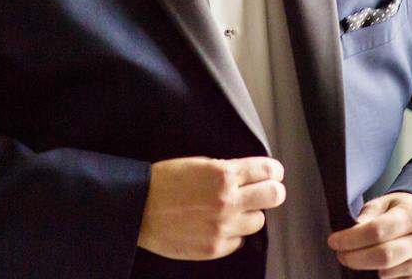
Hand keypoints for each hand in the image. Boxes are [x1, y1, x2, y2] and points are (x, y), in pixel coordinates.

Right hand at [138, 156, 284, 259]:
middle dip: (272, 191)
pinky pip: (238, 241)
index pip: (268, 171)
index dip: (273, 171)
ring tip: (230, 210)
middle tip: (264, 191)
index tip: (273, 173)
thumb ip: (225, 169)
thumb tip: (249, 176)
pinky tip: (215, 225)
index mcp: (222, 174)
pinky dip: (232, 233)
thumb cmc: (162, 182)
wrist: (137, 208)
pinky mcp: (215, 248)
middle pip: (274, 196)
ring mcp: (223, 227)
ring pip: (258, 221)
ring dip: (248, 214)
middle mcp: (227, 201)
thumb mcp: (196, 163)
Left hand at [327, 192, 411, 277]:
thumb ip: (367, 214)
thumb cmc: (398, 210)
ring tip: (353, 257)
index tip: (333, 241)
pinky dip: (378, 277)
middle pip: (384, 256)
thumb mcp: (383, 202)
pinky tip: (369, 267)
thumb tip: (353, 230)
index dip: (352, 239)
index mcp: (410, 216)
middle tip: (340, 254)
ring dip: (365, 268)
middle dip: (355, 258)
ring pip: (388, 272)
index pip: (377, 231)